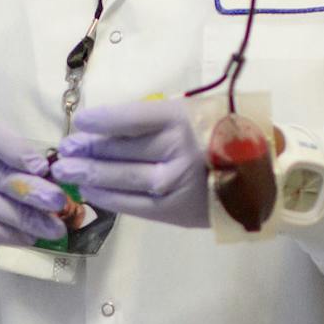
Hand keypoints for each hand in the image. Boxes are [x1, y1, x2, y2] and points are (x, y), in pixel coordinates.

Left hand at [53, 99, 208, 227]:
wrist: (259, 173)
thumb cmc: (220, 134)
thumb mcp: (192, 112)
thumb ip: (154, 119)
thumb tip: (107, 128)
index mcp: (180, 119)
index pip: (129, 119)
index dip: (100, 120)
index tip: (80, 121)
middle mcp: (176, 151)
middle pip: (120, 150)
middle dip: (87, 149)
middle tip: (64, 150)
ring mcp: (174, 183)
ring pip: (122, 178)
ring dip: (90, 174)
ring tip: (68, 171)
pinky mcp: (175, 211)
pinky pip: (133, 205)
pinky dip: (108, 198)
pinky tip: (91, 192)